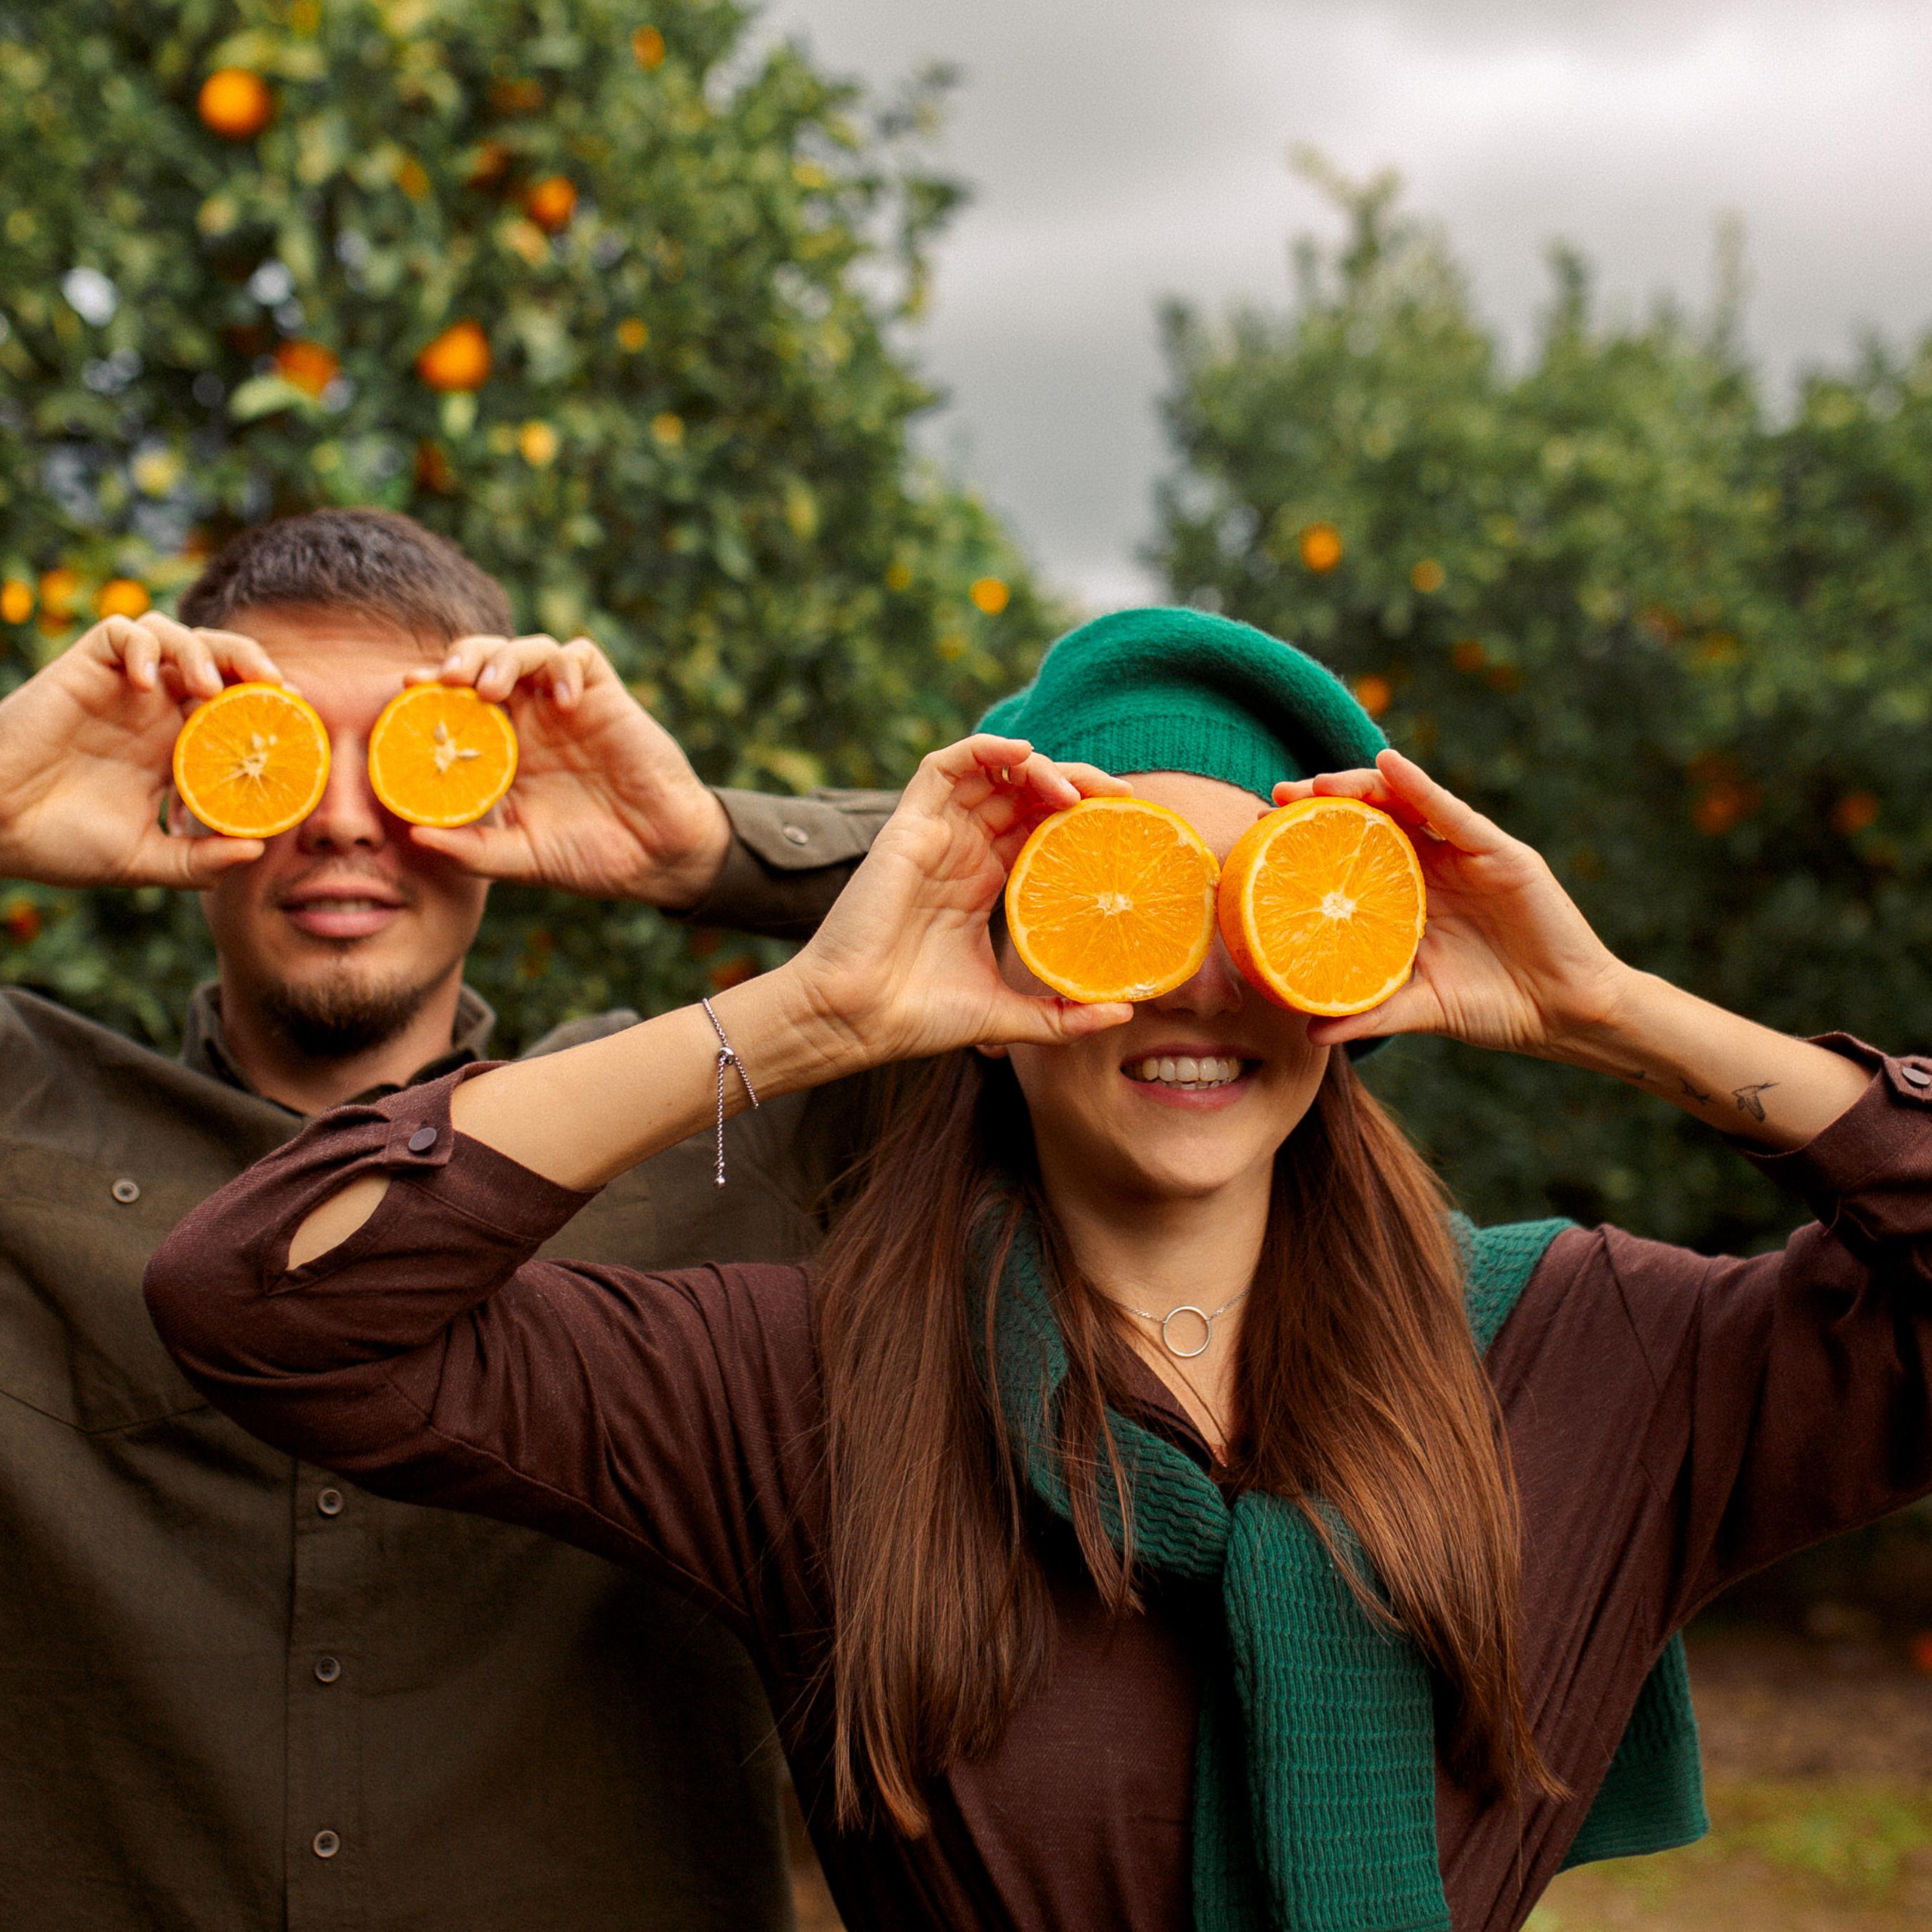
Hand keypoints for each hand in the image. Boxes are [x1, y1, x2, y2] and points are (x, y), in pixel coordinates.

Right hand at [0, 613, 283, 887]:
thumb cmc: (63, 844)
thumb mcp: (144, 860)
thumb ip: (199, 861)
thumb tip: (257, 851)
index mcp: (177, 749)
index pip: (238, 712)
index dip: (270, 711)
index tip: (301, 728)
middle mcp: (155, 712)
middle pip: (220, 662)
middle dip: (254, 666)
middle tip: (277, 690)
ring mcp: (121, 689)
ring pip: (177, 636)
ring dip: (204, 650)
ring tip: (212, 688)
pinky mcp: (83, 670)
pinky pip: (121, 632)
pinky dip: (143, 646)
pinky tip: (147, 681)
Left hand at [398, 632, 730, 906]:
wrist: (659, 858)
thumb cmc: (591, 859)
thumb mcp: (522, 860)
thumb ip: (471, 850)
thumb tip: (415, 835)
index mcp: (502, 752)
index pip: (454, 705)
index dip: (428, 692)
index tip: (406, 690)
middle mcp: (530, 721)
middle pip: (483, 662)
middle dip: (460, 659)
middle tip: (443, 679)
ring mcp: (566, 706)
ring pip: (526, 650)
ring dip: (503, 657)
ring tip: (493, 689)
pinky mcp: (606, 697)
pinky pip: (579, 656)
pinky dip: (564, 666)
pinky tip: (564, 699)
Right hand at [787, 734, 1135, 1064]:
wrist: (857, 1019)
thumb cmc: (920, 1018)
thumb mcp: (1008, 1015)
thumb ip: (1062, 1015)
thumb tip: (1124, 1010)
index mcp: (983, 883)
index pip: (1040, 827)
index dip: (1082, 816)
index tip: (1125, 824)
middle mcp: (961, 852)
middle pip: (1024, 793)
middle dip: (1075, 784)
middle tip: (1118, 797)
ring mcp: (935, 836)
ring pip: (992, 772)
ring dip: (1038, 766)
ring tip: (1076, 789)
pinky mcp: (908, 826)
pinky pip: (944, 765)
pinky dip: (985, 749)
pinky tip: (1025, 756)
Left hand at [1273, 748, 1631, 1058]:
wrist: (1563, 1015)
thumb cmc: (1494, 1007)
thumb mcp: (1419, 1009)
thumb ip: (1370, 1013)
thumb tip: (1311, 1033)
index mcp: (1411, 895)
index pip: (1353, 852)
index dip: (1310, 837)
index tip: (1263, 831)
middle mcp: (1434, 866)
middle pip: (1372, 817)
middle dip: (1325, 800)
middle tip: (1279, 796)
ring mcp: (1466, 855)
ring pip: (1406, 803)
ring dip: (1361, 785)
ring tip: (1318, 782)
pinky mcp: (1500, 852)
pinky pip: (1452, 813)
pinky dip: (1419, 785)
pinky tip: (1390, 766)